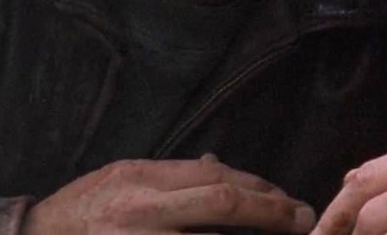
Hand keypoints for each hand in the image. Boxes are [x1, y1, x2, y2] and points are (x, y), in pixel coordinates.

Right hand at [23, 153, 314, 233]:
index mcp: (141, 180)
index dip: (259, 188)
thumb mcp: (123, 176)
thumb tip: (219, 167)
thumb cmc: (82, 209)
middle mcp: (142, 212)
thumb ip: (172, 175)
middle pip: (222, 204)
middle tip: (303, 218)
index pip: (215, 178)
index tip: (285, 198)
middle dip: (271, 211)